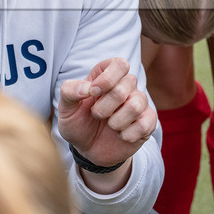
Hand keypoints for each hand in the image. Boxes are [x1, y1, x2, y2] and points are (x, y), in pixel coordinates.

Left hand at [57, 57, 156, 171]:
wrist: (87, 149)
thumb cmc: (78, 123)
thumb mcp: (65, 108)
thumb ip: (69, 91)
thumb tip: (87, 88)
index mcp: (106, 75)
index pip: (120, 64)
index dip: (107, 78)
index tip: (93, 92)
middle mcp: (126, 86)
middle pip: (128, 82)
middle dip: (106, 105)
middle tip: (96, 115)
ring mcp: (138, 103)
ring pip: (136, 104)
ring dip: (116, 121)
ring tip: (109, 126)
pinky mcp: (147, 122)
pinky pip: (145, 124)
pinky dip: (128, 134)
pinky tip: (120, 136)